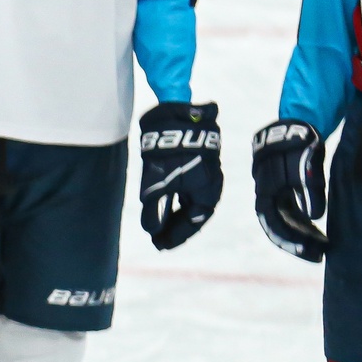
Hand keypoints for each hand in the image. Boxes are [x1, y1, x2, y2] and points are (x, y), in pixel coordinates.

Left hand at [137, 102, 221, 250]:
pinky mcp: (194, 164)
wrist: (178, 115)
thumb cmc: (170, 152)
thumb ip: (154, 208)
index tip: (160, 245)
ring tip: (158, 229)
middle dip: (174, 228)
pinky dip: (173, 200)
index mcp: (208, 193)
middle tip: (157, 241)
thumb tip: (151, 230)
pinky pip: (185, 190)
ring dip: (173, 215)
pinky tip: (161, 207)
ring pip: (188, 202)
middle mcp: (210, 185)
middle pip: (192, 214)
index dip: (176, 236)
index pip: (193, 222)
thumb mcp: (157, 183)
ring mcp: (203, 174)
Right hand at [251, 120, 327, 262]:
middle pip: (280, 229)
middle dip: (298, 244)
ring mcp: (276, 197)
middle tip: (320, 255)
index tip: (314, 250)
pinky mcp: (285, 194)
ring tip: (322, 247)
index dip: (292, 241)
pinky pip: (291, 216)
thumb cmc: (299, 143)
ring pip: (286, 224)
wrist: (294, 126)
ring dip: (302, 237)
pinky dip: (303, 226)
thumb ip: (310, 188)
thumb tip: (315, 216)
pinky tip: (318, 233)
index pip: (276, 225)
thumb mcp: (306, 163)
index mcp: (267, 192)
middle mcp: (268, 198)